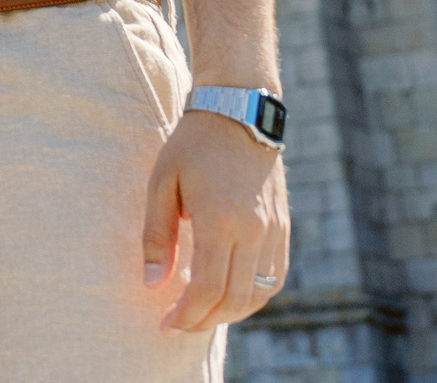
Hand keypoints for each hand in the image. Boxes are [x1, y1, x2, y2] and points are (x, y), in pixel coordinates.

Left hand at [142, 109, 288, 330]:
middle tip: (178, 324)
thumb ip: (157, 236)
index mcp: (220, 219)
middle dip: (203, 320)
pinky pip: (274, 277)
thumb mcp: (162, 183)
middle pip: (233, 299)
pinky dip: (253, 296)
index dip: (186, 315)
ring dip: (229, 313)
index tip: (166, 324)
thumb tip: (152, 284)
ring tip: (201, 313)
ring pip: (258, 294)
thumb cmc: (192, 145)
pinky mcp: (284, 228)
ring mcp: (274, 231)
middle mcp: (254, 230)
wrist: (239, 112)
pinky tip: (230, 296)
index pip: (207, 289)